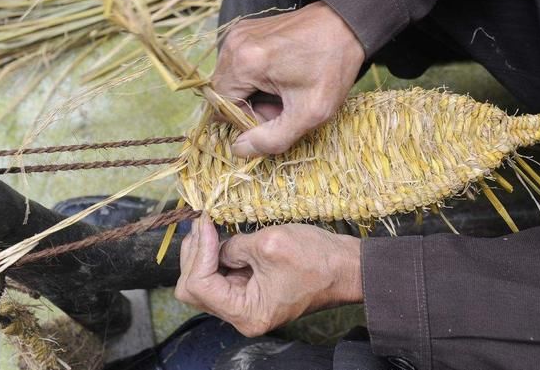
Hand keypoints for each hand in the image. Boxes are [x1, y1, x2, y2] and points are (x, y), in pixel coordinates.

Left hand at [175, 213, 362, 336]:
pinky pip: (219, 276)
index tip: (205, 222)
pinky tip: (219, 237)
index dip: (199, 251)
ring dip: (202, 254)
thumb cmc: (315, 259)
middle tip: (202, 225)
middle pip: (194, 289)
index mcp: (247, 313)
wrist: (345, 267)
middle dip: (194, 255)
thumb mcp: (269, 244)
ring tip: (210, 228)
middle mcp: (241, 315)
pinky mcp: (249, 291)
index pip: (199, 286)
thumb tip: (212, 241)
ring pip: (203, 282)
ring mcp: (244, 304)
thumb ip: (233, 246)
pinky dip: (214, 256)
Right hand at [213, 1, 364, 156]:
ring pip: (229, 80)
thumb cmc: (331, 68)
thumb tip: (238, 149)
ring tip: (282, 91)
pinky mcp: (244, 30)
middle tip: (282, 105)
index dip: (247, 120)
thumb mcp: (309, 113)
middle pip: (222, 93)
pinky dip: (252, 77)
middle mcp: (233, 44)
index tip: (277, 115)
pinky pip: (236, 65)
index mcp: (245, 62)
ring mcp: (237, 34)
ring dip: (250, 93)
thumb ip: (272, 139)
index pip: (222, 107)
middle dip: (249, 107)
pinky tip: (278, 76)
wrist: (345, 26)